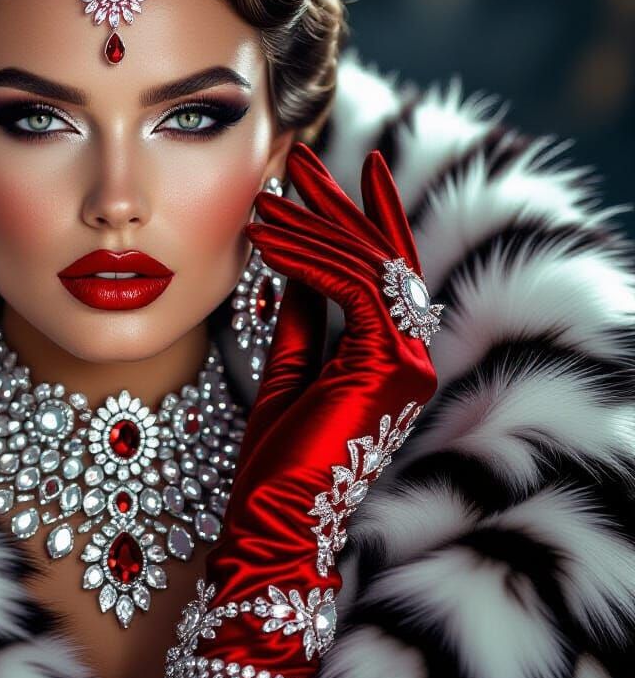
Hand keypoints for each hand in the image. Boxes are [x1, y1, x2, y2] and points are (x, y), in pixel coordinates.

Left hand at [152, 144, 440, 677]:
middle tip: (299, 156)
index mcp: (390, 354)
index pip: (379, 268)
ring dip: (313, 225)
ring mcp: (408, 360)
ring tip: (264, 199)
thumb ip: (303, 316)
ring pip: (366, 263)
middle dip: (338, 201)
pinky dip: (310, 257)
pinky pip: (351, 288)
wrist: (271, 521)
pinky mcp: (390, 365)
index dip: (358, 215)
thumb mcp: (289, 365)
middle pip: (380, 254)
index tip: (323, 174)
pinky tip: (271, 239)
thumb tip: (295, 261)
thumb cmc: (276, 457)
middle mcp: (411, 353)